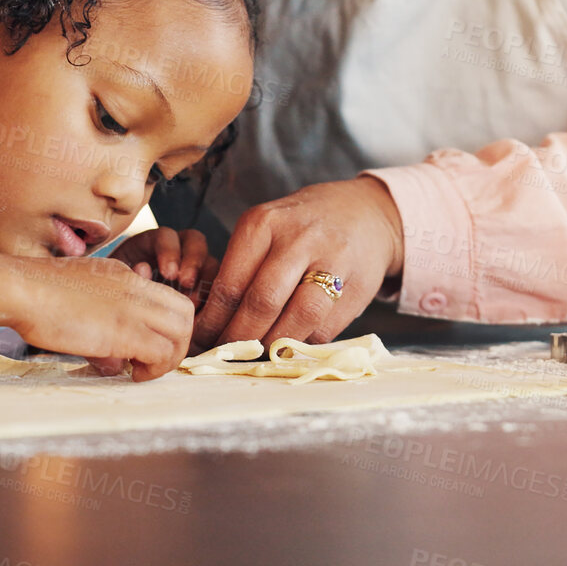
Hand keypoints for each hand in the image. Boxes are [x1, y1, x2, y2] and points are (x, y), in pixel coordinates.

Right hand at [9, 255, 194, 380]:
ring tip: (143, 371)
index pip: (167, 297)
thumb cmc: (35, 294)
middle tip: (154, 361)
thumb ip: (100, 316)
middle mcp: (135, 288)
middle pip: (185, 313)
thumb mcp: (78, 294)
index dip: (166, 325)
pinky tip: (134, 375)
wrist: (21, 288)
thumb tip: (112, 358)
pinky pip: (161, 353)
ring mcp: (131, 308)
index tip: (149, 343)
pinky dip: (154, 369)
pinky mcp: (123, 331)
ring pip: (181, 333)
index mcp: (123, 275)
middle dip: (177, 342)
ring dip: (169, 358)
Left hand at [110, 227, 219, 308]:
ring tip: (194, 302)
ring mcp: (192, 269)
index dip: (170, 250)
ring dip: (206, 279)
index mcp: (150, 244)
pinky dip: (210, 298)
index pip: (165, 235)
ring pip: (210, 262)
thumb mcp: (115, 283)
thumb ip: (128, 275)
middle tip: (185, 282)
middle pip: (195, 241)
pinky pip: (215, 286)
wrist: (118, 317)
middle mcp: (175, 251)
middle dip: (193, 260)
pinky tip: (200, 314)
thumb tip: (143, 269)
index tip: (167, 273)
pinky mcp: (202, 288)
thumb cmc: (114, 297)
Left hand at [191, 175, 404, 353]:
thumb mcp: (267, 228)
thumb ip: (242, 267)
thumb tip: (210, 322)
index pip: (230, 284)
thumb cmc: (302, 226)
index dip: (213, 322)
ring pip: (298, 318)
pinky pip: (325, 327)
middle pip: (262, 303)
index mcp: (264, 224)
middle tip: (227, 352)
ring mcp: (333, 262)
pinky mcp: (359, 286)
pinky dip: (304, 343)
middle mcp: (299, 239)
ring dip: (274, 345)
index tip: (201, 340)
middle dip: (240, 337)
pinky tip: (290, 343)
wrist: (365, 212)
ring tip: (258, 353)